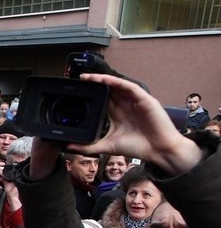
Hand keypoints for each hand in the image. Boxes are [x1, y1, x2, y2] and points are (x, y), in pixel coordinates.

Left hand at [68, 73, 201, 174]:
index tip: (76, 91)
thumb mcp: (107, 146)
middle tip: (79, 80)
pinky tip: (106, 80)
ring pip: (117, 85)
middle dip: (94, 84)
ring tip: (88, 77)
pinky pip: (129, 87)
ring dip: (103, 80)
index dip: (90, 94)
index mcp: (116, 113)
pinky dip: (117, 83)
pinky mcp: (144, 99)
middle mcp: (124, 105)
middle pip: (108, 89)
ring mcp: (134, 101)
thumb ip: (88, 147)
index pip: (102, 99)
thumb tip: (68, 147)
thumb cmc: (137, 147)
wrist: (158, 150)